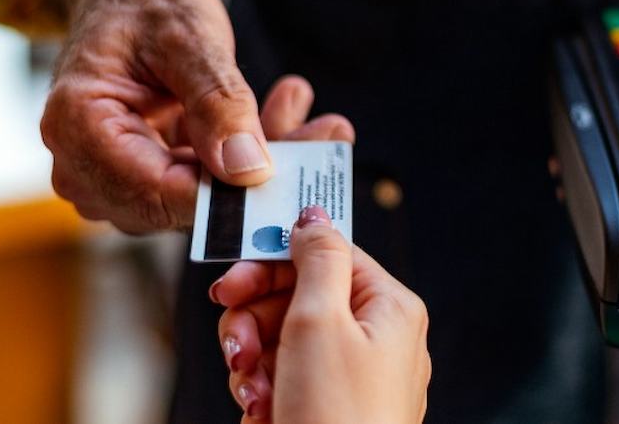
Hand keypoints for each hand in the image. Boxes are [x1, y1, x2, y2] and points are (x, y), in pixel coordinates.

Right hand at [24, 0, 351, 232]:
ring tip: (318, 118)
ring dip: (262, 162)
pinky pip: (203, 184)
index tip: (298, 174)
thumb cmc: (148, 1)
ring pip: (200, 199)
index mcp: (77, 125)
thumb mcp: (188, 36)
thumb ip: (216, 101)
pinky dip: (248, 154)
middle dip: (259, 175)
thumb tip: (246, 171)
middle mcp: (83, 165)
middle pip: (180, 202)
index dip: (227, 196)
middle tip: (329, 132)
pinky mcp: (145, 176)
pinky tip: (290, 110)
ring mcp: (112, 177)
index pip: (155, 191)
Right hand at [213, 208, 430, 423]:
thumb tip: (315, 215)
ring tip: (254, 389)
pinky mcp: (329, 410)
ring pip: (284, 341)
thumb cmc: (337, 420)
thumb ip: (316, 258)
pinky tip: (264, 411)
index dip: (270, 264)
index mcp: (389, 308)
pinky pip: (286, 381)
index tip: (229, 282)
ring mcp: (354, 379)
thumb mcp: (320, 321)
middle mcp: (379, 339)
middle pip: (298, 297)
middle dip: (255, 320)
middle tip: (236, 345)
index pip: (325, 255)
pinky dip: (265, 393)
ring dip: (254, 361)